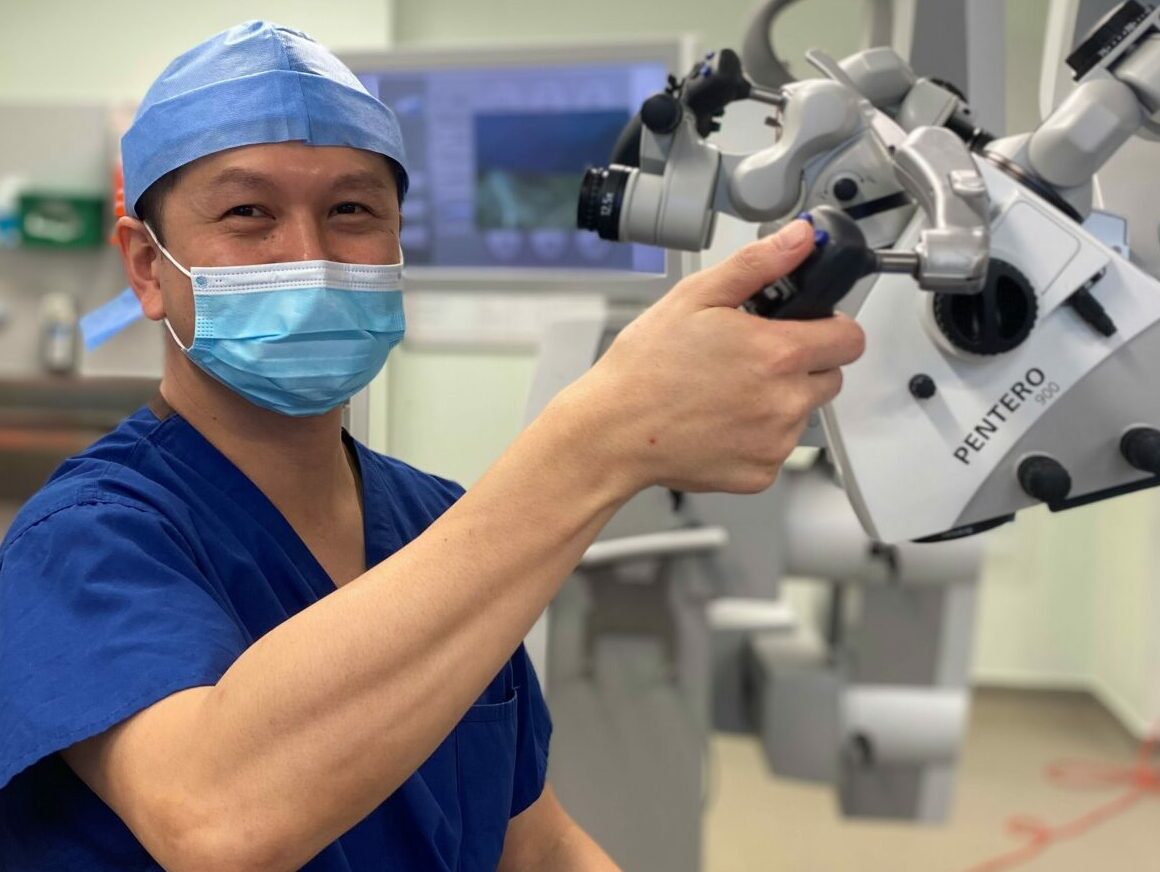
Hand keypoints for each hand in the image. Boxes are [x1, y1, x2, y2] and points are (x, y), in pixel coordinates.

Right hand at [567, 219, 864, 494]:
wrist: (613, 432)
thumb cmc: (645, 367)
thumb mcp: (696, 297)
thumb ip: (757, 264)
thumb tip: (800, 239)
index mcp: (778, 353)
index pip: (850, 339)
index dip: (831, 326)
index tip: (807, 327)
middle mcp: (785, 402)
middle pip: (830, 378)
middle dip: (803, 364)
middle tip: (754, 359)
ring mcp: (775, 442)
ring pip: (802, 414)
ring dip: (779, 401)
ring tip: (728, 392)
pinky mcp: (760, 473)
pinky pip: (777, 449)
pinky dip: (757, 437)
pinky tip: (720, 422)